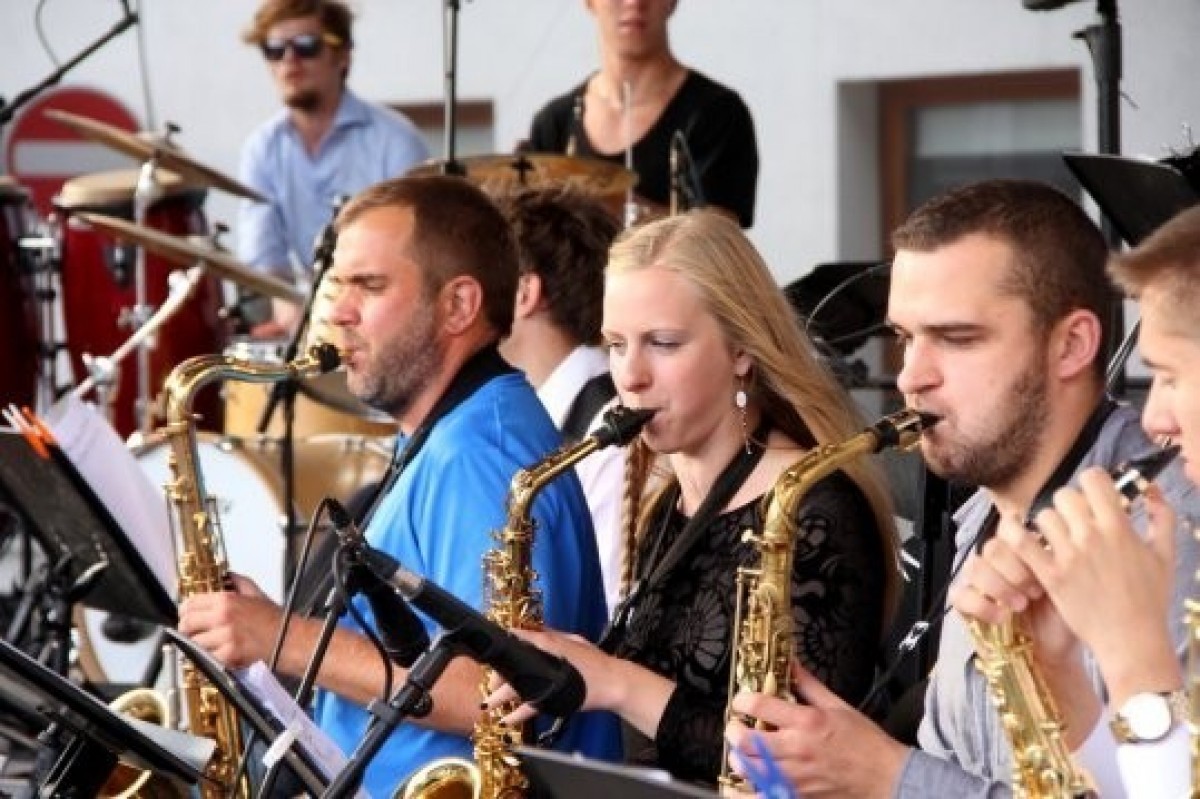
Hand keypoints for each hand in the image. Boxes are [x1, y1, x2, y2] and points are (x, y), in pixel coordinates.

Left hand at [177, 573, 281, 668]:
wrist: (289, 640)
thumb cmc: (276, 620)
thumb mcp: (255, 593)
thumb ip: (236, 581)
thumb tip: (223, 576)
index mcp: (226, 600)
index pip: (189, 604)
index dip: (185, 611)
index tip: (187, 615)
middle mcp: (222, 617)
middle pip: (186, 624)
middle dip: (188, 629)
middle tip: (194, 632)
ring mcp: (224, 637)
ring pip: (194, 643)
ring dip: (201, 645)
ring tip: (213, 643)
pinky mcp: (227, 655)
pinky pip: (207, 658)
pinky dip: (212, 657)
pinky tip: (223, 652)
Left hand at [484, 627, 674, 737]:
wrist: (613, 681)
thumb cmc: (595, 661)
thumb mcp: (575, 641)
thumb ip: (555, 635)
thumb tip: (537, 629)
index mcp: (549, 642)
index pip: (520, 639)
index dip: (505, 643)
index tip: (493, 650)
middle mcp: (544, 659)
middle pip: (513, 666)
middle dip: (498, 676)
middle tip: (491, 683)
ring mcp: (547, 679)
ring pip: (516, 688)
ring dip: (499, 698)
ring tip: (487, 705)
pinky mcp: (552, 698)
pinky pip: (529, 707)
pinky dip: (516, 714)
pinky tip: (506, 720)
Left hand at [723, 661, 907, 797]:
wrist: (888, 778)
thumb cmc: (866, 744)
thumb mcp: (838, 706)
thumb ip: (809, 685)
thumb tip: (791, 666)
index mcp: (807, 722)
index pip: (760, 706)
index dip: (743, 700)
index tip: (742, 702)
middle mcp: (797, 749)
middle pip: (746, 740)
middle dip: (734, 731)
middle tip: (737, 727)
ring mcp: (796, 777)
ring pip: (749, 769)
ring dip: (740, 758)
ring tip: (744, 752)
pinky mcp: (799, 796)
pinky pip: (761, 796)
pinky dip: (747, 791)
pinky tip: (746, 782)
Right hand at [952, 517, 1080, 667]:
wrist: (1055, 652)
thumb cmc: (1064, 617)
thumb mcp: (1069, 585)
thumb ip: (1055, 560)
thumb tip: (1048, 542)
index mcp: (1022, 551)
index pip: (1008, 527)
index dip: (1023, 545)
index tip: (1043, 567)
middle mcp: (998, 563)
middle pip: (992, 547)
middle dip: (1015, 570)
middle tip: (1034, 591)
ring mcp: (979, 583)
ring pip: (974, 566)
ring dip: (999, 586)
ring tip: (1020, 605)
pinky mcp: (967, 604)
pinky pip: (960, 594)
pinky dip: (981, 604)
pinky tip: (1001, 616)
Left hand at [1003, 471, 1179, 703]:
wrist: (1132, 640)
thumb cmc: (1150, 599)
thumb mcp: (1165, 554)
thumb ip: (1162, 516)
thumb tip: (1152, 488)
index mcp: (1119, 527)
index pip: (1093, 479)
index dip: (1091, 482)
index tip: (1093, 495)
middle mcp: (1092, 536)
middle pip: (1065, 496)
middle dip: (1069, 505)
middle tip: (1074, 521)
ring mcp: (1068, 556)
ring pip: (1044, 516)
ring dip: (1049, 524)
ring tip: (1057, 539)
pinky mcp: (1050, 575)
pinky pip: (1021, 543)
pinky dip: (1015, 534)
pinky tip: (1020, 535)